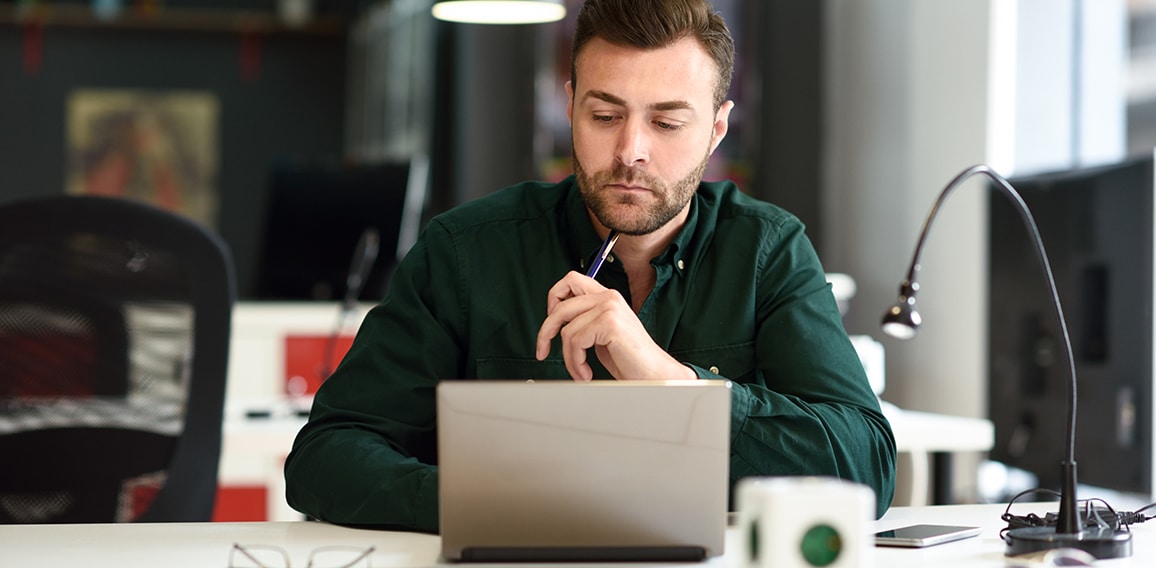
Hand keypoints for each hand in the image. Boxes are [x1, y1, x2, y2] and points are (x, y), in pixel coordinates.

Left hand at [534, 271, 696, 381]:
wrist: (653, 374)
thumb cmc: (630, 359)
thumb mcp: (601, 335)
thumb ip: (585, 322)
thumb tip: (556, 323)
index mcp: (607, 297)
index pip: (571, 280)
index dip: (553, 297)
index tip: (550, 321)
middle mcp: (609, 297)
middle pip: (560, 306)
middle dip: (546, 331)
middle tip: (543, 350)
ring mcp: (610, 308)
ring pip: (567, 330)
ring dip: (569, 358)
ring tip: (580, 371)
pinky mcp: (609, 323)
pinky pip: (575, 342)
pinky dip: (576, 362)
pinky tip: (586, 372)